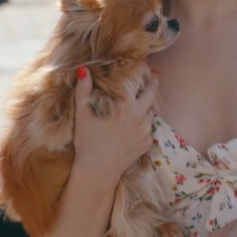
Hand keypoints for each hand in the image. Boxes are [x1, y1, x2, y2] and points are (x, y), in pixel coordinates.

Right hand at [71, 67, 157, 189]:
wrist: (97, 171)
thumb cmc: (87, 141)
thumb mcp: (82, 113)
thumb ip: (83, 90)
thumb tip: (84, 69)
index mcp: (125, 106)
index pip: (140, 83)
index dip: (144, 73)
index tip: (146, 66)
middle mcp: (139, 117)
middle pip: (153, 94)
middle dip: (154, 83)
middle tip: (154, 75)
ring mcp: (145, 131)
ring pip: (151, 112)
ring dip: (148, 105)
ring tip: (143, 100)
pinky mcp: (146, 143)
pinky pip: (149, 128)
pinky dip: (144, 123)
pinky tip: (136, 123)